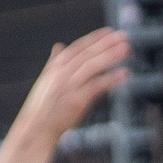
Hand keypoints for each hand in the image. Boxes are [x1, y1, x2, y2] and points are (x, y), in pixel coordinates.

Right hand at [14, 29, 134, 143]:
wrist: (35, 130)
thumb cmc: (43, 108)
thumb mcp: (46, 81)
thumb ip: (54, 62)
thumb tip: (58, 45)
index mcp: (55, 68)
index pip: (78, 48)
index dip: (94, 39)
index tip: (110, 31)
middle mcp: (61, 74)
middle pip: (87, 55)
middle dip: (107, 44)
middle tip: (125, 36)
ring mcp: (68, 87)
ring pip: (92, 67)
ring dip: (111, 56)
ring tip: (127, 49)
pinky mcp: (75, 102)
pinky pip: (96, 86)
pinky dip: (111, 79)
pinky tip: (124, 74)